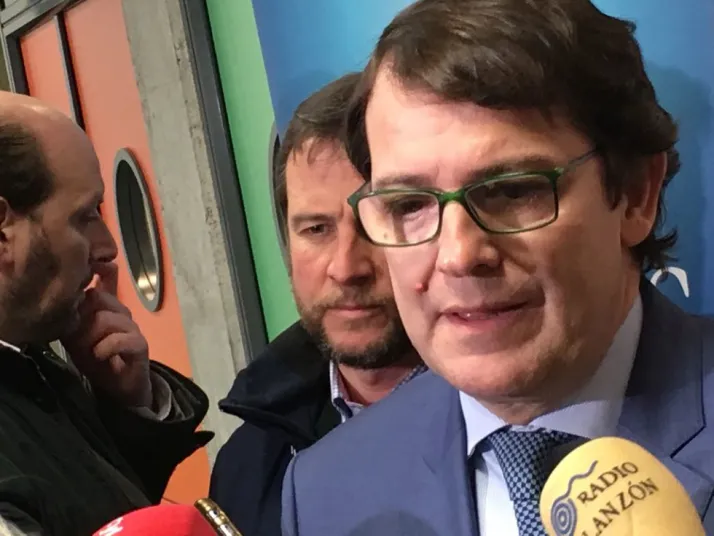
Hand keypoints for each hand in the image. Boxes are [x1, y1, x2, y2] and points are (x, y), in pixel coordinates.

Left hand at [60, 263, 152, 407]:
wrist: (120, 387)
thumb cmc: (96, 359)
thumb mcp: (75, 337)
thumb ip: (70, 317)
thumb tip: (63, 300)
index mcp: (105, 307)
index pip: (93, 286)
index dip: (79, 294)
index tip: (70, 314)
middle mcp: (120, 312)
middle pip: (96, 298)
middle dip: (80, 319)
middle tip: (75, 339)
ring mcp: (132, 327)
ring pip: (105, 319)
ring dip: (89, 337)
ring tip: (86, 351)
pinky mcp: (140, 344)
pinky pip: (120, 339)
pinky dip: (105, 347)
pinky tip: (99, 355)